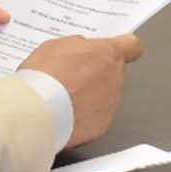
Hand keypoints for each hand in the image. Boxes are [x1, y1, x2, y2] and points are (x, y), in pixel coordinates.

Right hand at [19, 34, 143, 150]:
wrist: (38, 112)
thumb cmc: (45, 76)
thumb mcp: (56, 46)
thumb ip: (77, 46)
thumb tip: (81, 49)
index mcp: (107, 54)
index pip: (132, 46)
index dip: (125, 47)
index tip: (117, 48)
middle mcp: (115, 78)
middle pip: (113, 73)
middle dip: (96, 75)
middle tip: (71, 78)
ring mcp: (111, 104)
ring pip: (105, 97)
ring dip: (89, 97)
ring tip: (62, 99)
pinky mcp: (103, 126)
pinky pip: (96, 118)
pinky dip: (84, 116)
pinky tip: (64, 114)